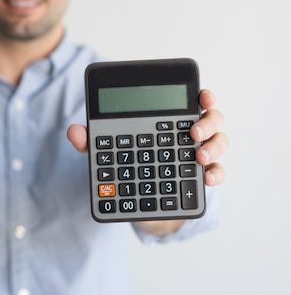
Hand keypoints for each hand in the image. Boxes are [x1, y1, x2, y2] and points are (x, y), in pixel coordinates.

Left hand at [67, 89, 226, 186]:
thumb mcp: (108, 153)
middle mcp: (190, 134)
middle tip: (192, 132)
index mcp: (170, 119)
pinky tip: (207, 178)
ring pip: (219, 142)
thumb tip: (74, 131)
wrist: (140, 199)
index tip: (202, 95)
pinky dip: (217, 173)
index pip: (191, 100)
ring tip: (198, 157)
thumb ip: (93, 141)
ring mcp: (199, 154)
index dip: (203, 95)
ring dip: (213, 147)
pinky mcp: (200, 177)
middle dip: (207, 122)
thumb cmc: (128, 164)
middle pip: (212, 118)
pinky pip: (218, 172)